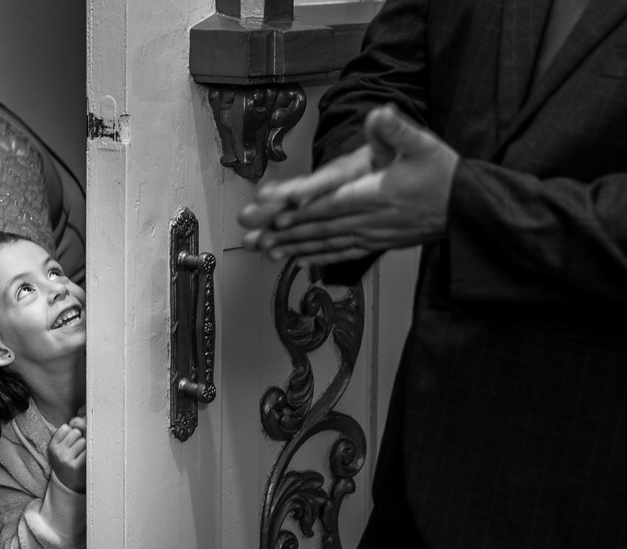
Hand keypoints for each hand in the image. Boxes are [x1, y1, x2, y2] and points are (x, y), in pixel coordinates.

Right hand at [48, 416, 86, 492]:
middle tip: (78, 448)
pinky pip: (88, 451)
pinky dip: (89, 453)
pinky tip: (85, 459)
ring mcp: (66, 459)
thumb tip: (80, 418)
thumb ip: (68, 433)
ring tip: (81, 454)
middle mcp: (57, 451)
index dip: (72, 432)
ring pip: (83, 441)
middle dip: (80, 438)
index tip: (72, 440)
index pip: (66, 427)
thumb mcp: (61, 448)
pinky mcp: (75, 465)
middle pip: (76, 432)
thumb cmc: (66, 461)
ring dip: (86, 446)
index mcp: (52, 445)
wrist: (67, 484)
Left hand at [238, 105, 458, 266]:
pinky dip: (317, 257)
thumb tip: (379, 113)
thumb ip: (397, 130)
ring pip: (326, 244)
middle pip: (321, 228)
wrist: (467, 208)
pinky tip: (296, 260)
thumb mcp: (423, 144)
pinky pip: (341, 253)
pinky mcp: (376, 243)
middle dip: (286, 234)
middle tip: (256, 239)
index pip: (333, 204)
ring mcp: (372, 234)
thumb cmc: (443, 174)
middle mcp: (370, 219)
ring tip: (266, 252)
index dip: (305, 211)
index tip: (279, 217)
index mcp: (377, 194)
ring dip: (295, 248)